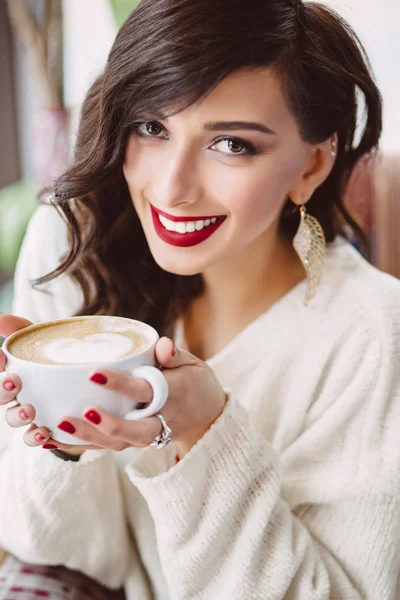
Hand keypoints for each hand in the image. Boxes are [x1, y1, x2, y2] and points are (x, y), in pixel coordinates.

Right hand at [0, 314, 102, 454]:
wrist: (86, 385)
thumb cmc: (55, 359)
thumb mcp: (41, 340)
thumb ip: (22, 329)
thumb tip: (0, 316)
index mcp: (12, 371)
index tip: (2, 356)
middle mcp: (15, 395)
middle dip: (1, 390)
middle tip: (14, 382)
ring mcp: (28, 413)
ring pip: (13, 419)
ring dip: (18, 416)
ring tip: (30, 410)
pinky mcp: (45, 429)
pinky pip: (34, 438)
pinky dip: (36, 436)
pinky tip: (45, 432)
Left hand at [49, 337, 226, 457]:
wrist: (209, 415)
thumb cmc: (195, 381)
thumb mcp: (193, 363)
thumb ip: (176, 354)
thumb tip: (162, 345)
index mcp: (177, 393)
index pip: (148, 390)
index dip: (122, 384)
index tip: (94, 373)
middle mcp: (165, 418)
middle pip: (137, 430)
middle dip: (109, 424)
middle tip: (83, 412)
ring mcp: (152, 434)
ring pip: (122, 443)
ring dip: (90, 438)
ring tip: (59, 427)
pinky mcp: (139, 441)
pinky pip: (110, 447)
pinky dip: (83, 445)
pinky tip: (55, 440)